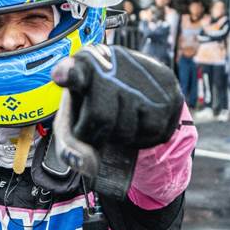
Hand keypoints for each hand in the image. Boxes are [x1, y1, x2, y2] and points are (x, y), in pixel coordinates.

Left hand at [52, 45, 182, 148]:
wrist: (135, 87)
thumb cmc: (94, 106)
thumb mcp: (72, 122)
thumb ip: (69, 147)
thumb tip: (89, 166)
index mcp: (81, 65)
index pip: (72, 69)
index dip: (68, 73)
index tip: (63, 75)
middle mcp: (110, 63)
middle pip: (99, 117)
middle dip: (95, 135)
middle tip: (94, 131)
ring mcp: (142, 73)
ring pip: (127, 128)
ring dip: (119, 136)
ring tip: (117, 118)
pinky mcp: (167, 87)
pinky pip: (151, 130)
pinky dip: (141, 136)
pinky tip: (137, 118)